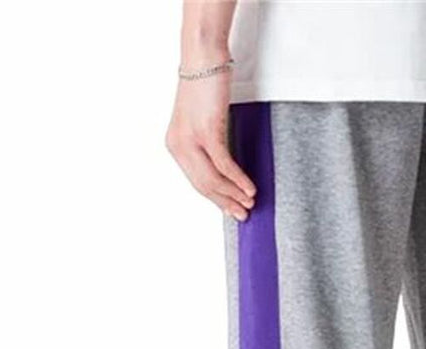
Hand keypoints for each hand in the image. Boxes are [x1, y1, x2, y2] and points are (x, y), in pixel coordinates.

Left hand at [165, 57, 255, 220]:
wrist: (203, 58)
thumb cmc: (205, 86)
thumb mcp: (201, 121)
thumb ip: (206, 144)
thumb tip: (224, 169)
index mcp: (175, 145)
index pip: (197, 182)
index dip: (216, 199)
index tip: (231, 209)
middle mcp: (179, 145)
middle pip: (204, 185)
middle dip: (226, 202)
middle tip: (243, 213)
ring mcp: (191, 140)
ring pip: (213, 179)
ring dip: (234, 193)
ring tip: (250, 201)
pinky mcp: (207, 132)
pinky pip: (224, 164)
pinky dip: (238, 179)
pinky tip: (250, 187)